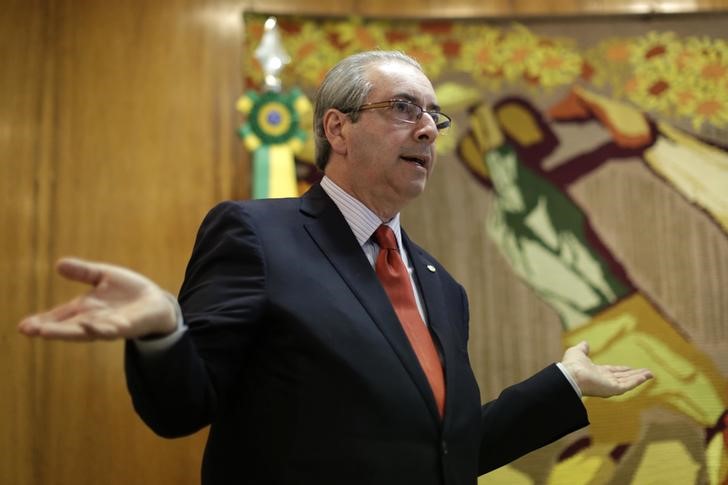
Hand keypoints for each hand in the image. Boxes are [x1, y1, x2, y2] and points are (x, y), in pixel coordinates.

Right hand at [18, 257, 177, 340]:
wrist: (157, 302)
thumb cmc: (128, 291)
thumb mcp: (103, 276)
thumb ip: (83, 272)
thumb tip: (59, 264)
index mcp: (85, 309)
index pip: (60, 316)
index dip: (42, 321)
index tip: (23, 327)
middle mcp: (94, 320)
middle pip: (68, 326)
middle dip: (49, 329)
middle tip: (29, 330)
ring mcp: (110, 325)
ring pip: (86, 331)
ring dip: (67, 332)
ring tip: (46, 332)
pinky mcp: (127, 327)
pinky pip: (111, 329)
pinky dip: (99, 328)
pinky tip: (87, 324)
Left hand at [561, 341, 652, 397]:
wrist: (570, 375)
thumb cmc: (571, 365)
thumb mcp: (577, 352)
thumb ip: (583, 348)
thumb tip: (585, 343)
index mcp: (596, 372)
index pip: (612, 371)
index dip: (622, 370)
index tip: (630, 368)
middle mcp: (604, 380)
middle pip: (623, 377)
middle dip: (634, 375)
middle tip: (647, 372)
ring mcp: (610, 386)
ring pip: (628, 381)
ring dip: (640, 378)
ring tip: (651, 374)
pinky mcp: (614, 389)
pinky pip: (629, 385)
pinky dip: (638, 381)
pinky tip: (646, 376)